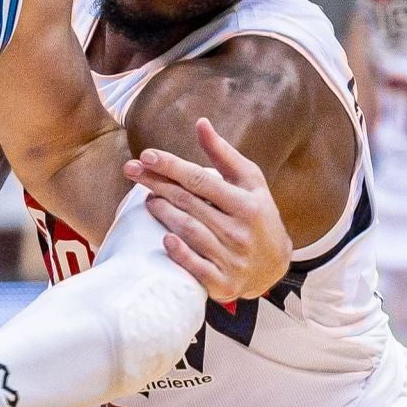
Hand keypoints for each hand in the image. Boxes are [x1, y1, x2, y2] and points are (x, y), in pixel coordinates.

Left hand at [124, 117, 289, 301]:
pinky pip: (198, 268)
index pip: (201, 180)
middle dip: (157, 184)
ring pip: (190, 232)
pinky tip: (165, 239)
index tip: (146, 155)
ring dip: (164, 213)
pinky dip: (180, 254)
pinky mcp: (224, 283)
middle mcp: (241, 231)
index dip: (172, 166)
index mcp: (247, 204)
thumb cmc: (257, 213)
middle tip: (131, 170)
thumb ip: (223, 154)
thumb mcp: (250, 182)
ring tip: (147, 199)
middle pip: (190, 203)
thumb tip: (201, 123)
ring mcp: (233, 259)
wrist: (275, 264)